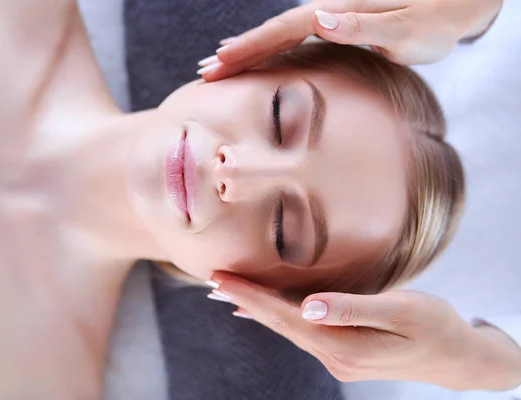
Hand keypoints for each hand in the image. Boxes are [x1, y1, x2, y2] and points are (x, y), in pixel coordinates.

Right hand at [197, 0, 502, 79]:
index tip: (217, 64)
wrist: (453, 8)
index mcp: (337, 11)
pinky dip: (267, 52)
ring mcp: (329, 18)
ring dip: (245, 52)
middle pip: (271, 32)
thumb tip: (320, 19)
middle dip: (235, 53)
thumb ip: (365, 25)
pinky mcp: (334, 27)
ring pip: (277, 36)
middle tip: (201, 72)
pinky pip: (291, 41)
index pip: (282, 31)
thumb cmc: (435, 21)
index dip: (248, 48)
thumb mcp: (407, 27)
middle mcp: (327, 11)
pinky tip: (255, 60)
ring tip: (215, 67)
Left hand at [209, 272, 520, 390]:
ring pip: (288, 328)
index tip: (220, 280)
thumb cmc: (435, 327)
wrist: (457, 358)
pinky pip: (302, 330)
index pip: (284, 318)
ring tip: (229, 290)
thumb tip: (308, 306)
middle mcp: (333, 356)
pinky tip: (265, 311)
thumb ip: (352, 308)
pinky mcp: (343, 351)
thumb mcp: (401, 310)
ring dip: (258, 308)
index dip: (250, 297)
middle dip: (245, 300)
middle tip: (213, 279)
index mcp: (343, 346)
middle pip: (279, 324)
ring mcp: (337, 357)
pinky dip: (279, 316)